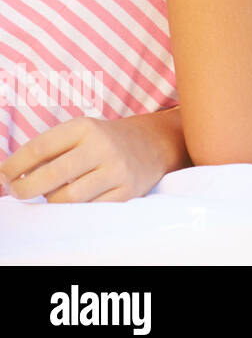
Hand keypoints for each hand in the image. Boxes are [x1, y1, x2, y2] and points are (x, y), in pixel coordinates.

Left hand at [0, 114, 179, 202]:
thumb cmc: (103, 141)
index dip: (14, 166)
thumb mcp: (79, 133)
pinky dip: (75, 209)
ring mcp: (116, 170)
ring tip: (51, 194)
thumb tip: (11, 176)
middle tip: (17, 192)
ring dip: (52, 200)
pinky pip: (89, 209)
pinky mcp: (127, 191)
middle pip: (51, 175)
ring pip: (68, 198)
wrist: (151, 144)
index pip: (40, 148)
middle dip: (25, 188)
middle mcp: (102, 147)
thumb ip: (48, 150)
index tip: (4, 176)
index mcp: (85, 128)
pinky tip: (73, 201)